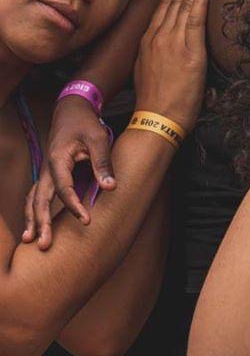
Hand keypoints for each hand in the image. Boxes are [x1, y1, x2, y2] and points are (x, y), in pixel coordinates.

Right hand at [22, 96, 114, 248]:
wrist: (72, 110)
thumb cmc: (86, 123)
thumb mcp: (98, 138)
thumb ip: (102, 163)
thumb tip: (111, 188)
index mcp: (58, 160)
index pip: (64, 188)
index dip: (74, 206)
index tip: (86, 221)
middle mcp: (47, 168)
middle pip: (40, 199)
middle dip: (41, 222)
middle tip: (44, 245)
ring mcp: (45, 172)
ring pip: (33, 199)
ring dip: (32, 220)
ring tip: (32, 241)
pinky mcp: (48, 175)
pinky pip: (36, 196)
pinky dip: (33, 211)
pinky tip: (34, 227)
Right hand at [134, 0, 209, 131]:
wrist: (155, 121)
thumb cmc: (156, 102)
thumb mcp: (148, 71)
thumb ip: (156, 53)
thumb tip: (165, 46)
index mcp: (149, 41)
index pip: (164, 7)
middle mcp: (158, 37)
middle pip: (174, 0)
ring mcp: (172, 43)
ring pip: (184, 5)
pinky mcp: (189, 52)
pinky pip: (194, 19)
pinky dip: (199, 0)